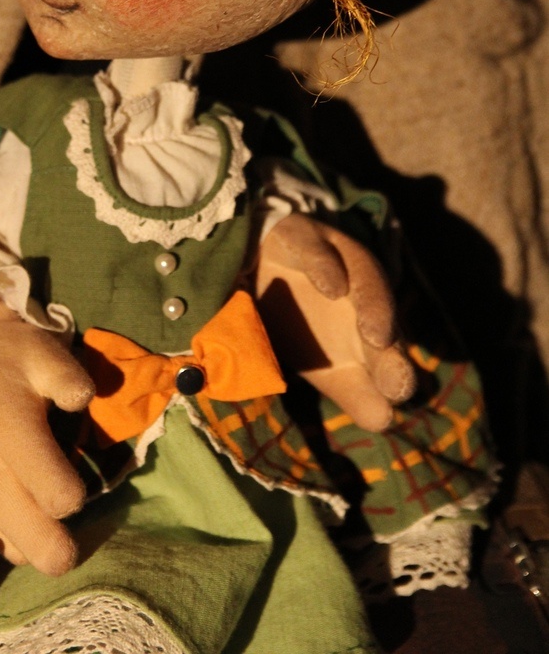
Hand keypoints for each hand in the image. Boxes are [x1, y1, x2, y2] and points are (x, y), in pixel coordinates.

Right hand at [0, 301, 93, 574]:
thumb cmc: (17, 359)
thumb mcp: (46, 353)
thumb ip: (67, 376)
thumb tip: (82, 399)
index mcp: (4, 423)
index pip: (41, 482)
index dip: (69, 495)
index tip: (80, 491)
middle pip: (22, 532)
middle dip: (53, 549)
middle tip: (73, 552)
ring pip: (7, 543)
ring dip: (37, 544)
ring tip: (55, 522)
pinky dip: (19, 537)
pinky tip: (35, 516)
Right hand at [256, 214, 415, 430]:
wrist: (257, 259)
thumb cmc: (297, 319)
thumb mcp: (323, 363)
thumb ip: (354, 393)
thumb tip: (383, 420)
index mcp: (367, 330)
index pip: (389, 353)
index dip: (394, 375)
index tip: (393, 399)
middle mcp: (360, 294)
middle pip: (384, 318)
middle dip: (392, 350)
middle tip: (398, 381)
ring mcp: (337, 260)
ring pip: (366, 276)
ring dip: (375, 306)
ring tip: (377, 336)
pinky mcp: (305, 236)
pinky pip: (318, 249)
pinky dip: (327, 266)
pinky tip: (333, 288)